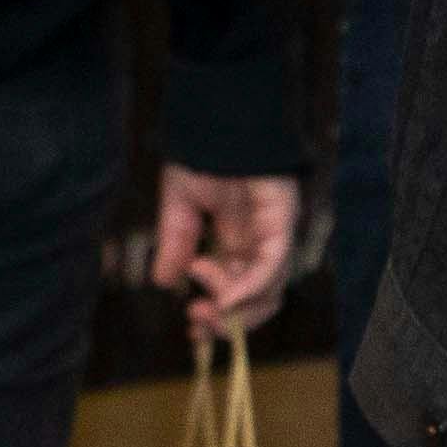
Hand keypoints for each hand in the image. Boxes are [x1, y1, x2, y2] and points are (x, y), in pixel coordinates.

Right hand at [152, 167, 301, 336]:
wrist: (218, 115)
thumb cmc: (202, 153)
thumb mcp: (179, 207)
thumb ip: (176, 244)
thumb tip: (164, 283)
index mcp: (238, 241)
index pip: (238, 291)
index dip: (219, 316)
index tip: (192, 331)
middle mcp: (260, 243)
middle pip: (260, 301)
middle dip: (228, 321)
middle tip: (196, 322)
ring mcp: (274, 233)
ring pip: (270, 292)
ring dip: (235, 308)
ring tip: (203, 306)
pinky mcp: (282, 220)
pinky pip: (272, 266)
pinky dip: (249, 288)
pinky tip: (223, 299)